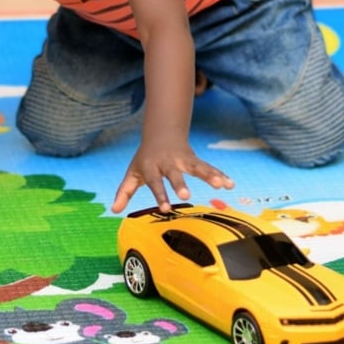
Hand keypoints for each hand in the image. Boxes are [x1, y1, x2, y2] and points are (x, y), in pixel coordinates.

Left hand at [111, 139, 233, 213]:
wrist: (161, 133)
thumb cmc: (146, 158)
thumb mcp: (133, 172)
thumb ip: (124, 191)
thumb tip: (113, 210)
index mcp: (152, 167)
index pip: (155, 182)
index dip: (160, 195)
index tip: (166, 209)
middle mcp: (169, 163)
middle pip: (175, 174)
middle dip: (180, 183)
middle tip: (186, 194)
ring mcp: (184, 160)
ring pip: (197, 167)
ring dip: (208, 175)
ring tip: (221, 185)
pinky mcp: (195, 160)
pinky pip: (209, 168)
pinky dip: (219, 175)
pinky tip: (230, 184)